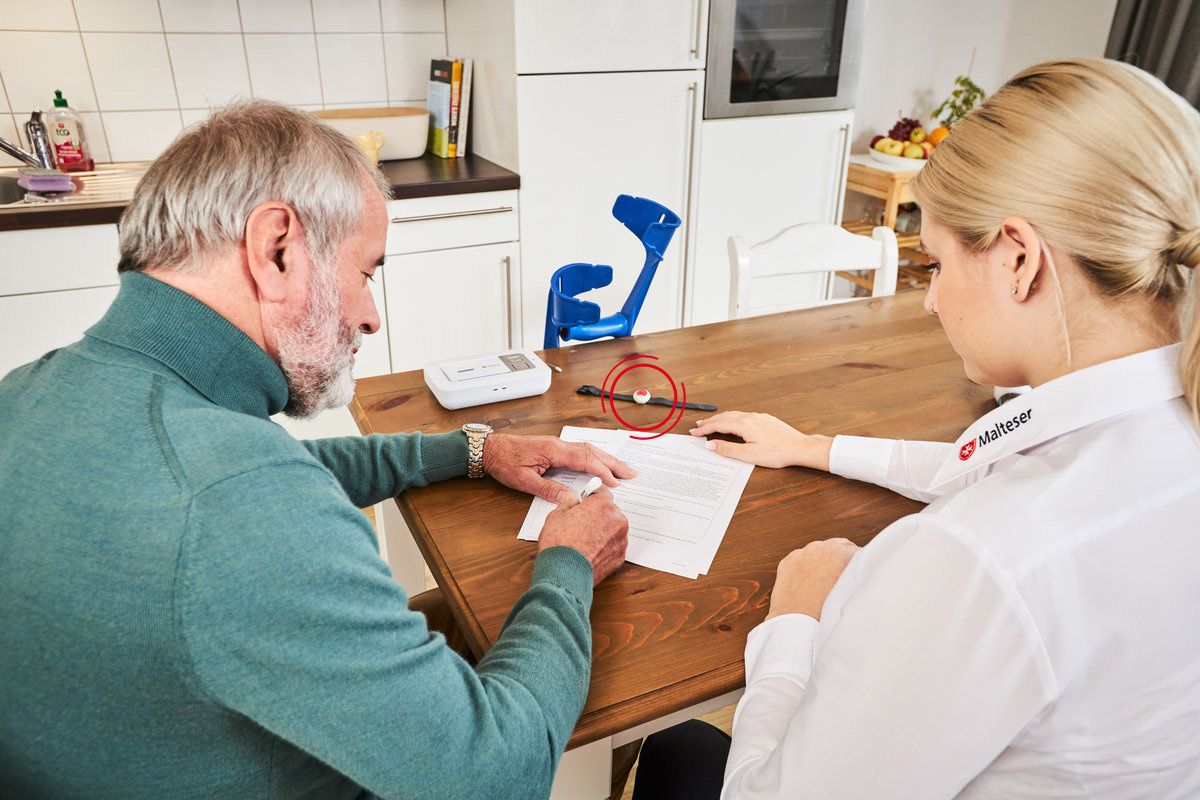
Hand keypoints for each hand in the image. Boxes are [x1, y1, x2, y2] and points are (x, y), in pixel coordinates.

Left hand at [482, 433, 636, 504]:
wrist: (490, 449)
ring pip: (588, 450)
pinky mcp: (555, 448)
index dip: (601, 471)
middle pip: (592, 452)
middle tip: (631, 473)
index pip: (584, 460)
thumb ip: (548, 489)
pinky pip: (580, 451)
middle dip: (613, 463)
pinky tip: (601, 462)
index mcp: (553, 450)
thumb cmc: (504, 462)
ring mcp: (558, 444)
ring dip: (606, 458)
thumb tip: (569, 499)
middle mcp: (559, 444)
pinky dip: (595, 457)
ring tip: (622, 468)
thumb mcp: (523, 481)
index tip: (615, 482)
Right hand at [539, 487, 628, 584]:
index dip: (592, 496)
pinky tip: (591, 551)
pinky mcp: (620, 556)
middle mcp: (616, 520)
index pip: (602, 492)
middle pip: (609, 511)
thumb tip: (572, 501)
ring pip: (613, 528)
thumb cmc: (559, 545)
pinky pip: (614, 545)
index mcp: (602, 505)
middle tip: (582, 523)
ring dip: (603, 530)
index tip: (587, 500)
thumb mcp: (556, 516)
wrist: (565, 574)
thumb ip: (568, 504)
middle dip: (598, 514)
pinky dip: (606, 546)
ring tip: (585, 540)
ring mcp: (621, 539)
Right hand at [690, 411, 832, 469]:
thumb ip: (728, 449)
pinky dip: (732, 418)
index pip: (719, 424)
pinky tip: (733, 423)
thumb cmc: (777, 452)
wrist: (799, 447)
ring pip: (734, 414)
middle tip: (698, 426)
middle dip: (710, 421)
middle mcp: (750, 417)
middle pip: (725, 417)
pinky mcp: (765, 419)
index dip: (705, 428)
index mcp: (744, 424)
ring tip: (711, 423)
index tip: (694, 432)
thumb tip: (710, 445)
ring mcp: (759, 417)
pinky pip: (743, 415)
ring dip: (721, 419)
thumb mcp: (749, 454)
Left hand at [767, 538, 859, 620]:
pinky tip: (807, 582)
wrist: (796, 620)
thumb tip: (860, 572)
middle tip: (843, 575)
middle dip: (841, 558)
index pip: (857, 551)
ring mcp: (801, 553)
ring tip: (824, 580)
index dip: (859, 563)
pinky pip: (800, 559)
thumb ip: (855, 574)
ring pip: (818, 552)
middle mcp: (820, 547)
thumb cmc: (826, 609)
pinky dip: (805, 566)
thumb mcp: (849, 589)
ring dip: (823, 560)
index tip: (858, 572)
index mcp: (840, 552)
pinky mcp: (787, 561)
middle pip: (838, 546)